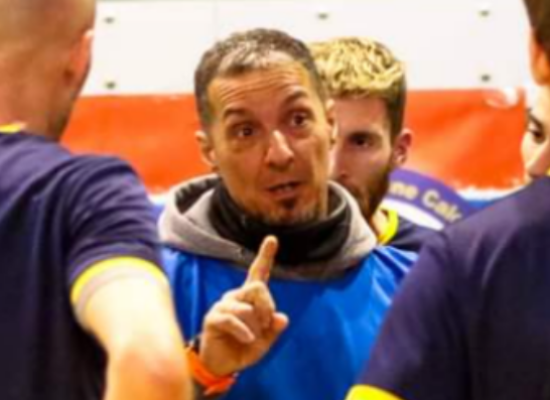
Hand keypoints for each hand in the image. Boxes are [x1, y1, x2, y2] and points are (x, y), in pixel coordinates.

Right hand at [199, 236, 288, 376]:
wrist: (222, 366)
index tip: (272, 239)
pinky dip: (244, 332)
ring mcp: (223, 306)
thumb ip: (274, 329)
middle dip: (267, 307)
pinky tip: (247, 339)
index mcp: (250, 298)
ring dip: (255, 325)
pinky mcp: (213, 318)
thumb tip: (283, 318)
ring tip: (252, 337)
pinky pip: (233, 319)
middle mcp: (236, 296)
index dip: (265, 256)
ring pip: (246, 307)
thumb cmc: (243, 349)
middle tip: (266, 324)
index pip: (258, 273)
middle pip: (257, 288)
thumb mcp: (265, 341)